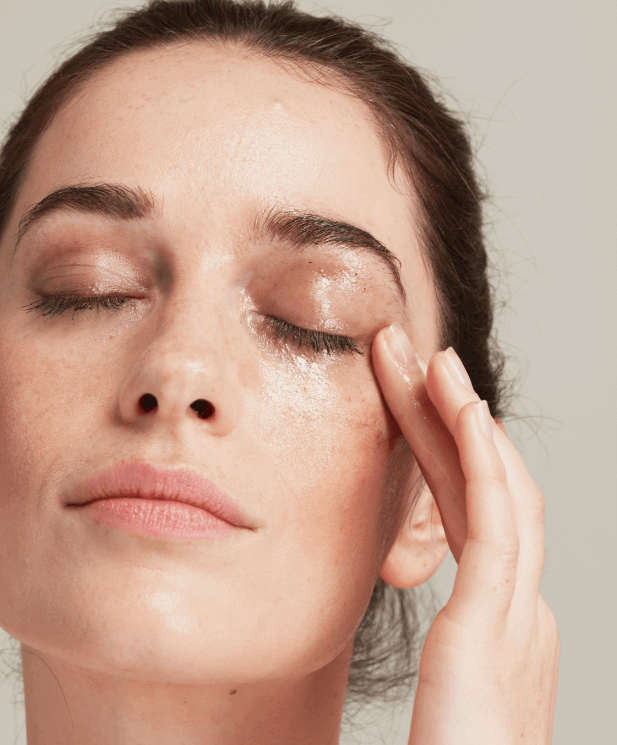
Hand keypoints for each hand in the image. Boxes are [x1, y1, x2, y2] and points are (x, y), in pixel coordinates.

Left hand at [372, 323, 560, 744]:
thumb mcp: (436, 704)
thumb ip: (433, 660)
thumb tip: (396, 607)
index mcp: (500, 627)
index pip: (467, 512)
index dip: (438, 448)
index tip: (405, 397)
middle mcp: (519, 612)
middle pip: (484, 487)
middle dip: (446, 415)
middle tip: (411, 354)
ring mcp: (518, 616)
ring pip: (497, 488)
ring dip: (463, 418)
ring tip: (429, 360)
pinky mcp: (501, 626)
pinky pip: (499, 522)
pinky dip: (484, 460)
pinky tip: (462, 410)